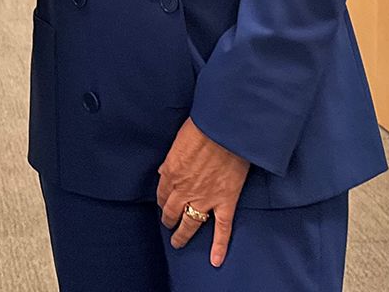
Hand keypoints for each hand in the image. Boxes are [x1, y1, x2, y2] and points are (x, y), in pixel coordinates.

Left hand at [156, 118, 250, 266]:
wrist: (226, 130)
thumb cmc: (202, 128)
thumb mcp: (178, 141)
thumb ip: (171, 159)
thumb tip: (165, 170)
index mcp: (171, 173)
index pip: (162, 193)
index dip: (163, 200)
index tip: (164, 202)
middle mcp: (184, 190)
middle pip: (172, 211)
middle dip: (168, 219)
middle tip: (168, 224)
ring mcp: (205, 198)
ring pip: (190, 223)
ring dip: (182, 234)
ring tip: (178, 242)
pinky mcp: (225, 201)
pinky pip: (222, 228)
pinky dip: (219, 245)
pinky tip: (215, 259)